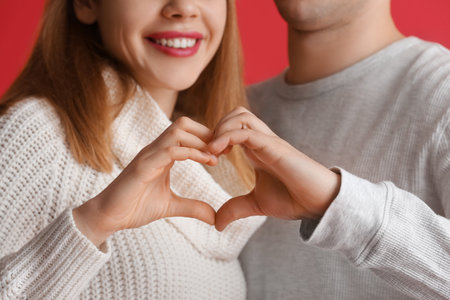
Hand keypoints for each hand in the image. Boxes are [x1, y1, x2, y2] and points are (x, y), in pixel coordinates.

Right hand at [73, 117, 217, 245]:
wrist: (107, 217)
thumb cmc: (134, 207)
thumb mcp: (170, 207)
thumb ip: (192, 207)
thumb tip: (214, 217)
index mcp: (162, 155)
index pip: (187, 132)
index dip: (207, 138)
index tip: (223, 152)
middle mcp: (156, 149)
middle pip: (184, 123)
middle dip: (207, 133)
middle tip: (222, 151)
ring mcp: (149, 155)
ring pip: (178, 131)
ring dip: (201, 141)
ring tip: (216, 158)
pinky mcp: (143, 166)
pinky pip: (171, 150)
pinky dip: (191, 153)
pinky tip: (206, 162)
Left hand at [209, 107, 340, 230]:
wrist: (319, 203)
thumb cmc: (293, 199)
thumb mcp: (256, 204)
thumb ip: (235, 209)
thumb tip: (216, 224)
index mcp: (257, 150)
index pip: (233, 126)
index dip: (215, 136)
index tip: (205, 156)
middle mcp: (262, 141)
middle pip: (237, 114)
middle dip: (216, 126)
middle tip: (208, 150)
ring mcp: (269, 142)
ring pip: (241, 116)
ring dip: (221, 129)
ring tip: (212, 151)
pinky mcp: (275, 147)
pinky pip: (247, 132)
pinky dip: (227, 137)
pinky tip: (218, 154)